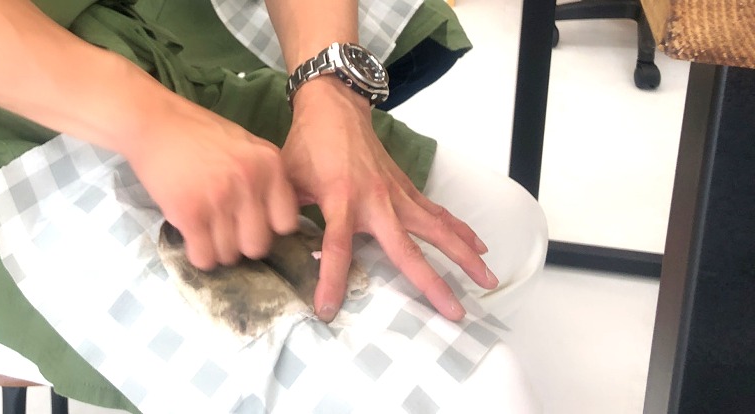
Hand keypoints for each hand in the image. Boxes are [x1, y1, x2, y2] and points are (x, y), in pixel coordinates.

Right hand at [126, 98, 298, 269]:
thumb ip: (264, 176)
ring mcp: (220, 199)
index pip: (286, 223)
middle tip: (227, 231)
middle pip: (258, 245)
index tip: (253, 221)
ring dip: (218, 250)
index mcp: (270, 164)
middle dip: (242, 244)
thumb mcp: (245, 144)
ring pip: (230, 255)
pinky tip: (193, 240)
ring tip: (207, 233)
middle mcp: (250, 183)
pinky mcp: (189, 214)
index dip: (269, 227)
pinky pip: (204, 257)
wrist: (153, 122)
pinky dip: (199, 255)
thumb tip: (275, 218)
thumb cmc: (198, 132)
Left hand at [281, 78, 497, 321]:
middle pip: (408, 249)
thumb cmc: (308, 145)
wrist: (334, 109)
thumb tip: (271, 244)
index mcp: (340, 200)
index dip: (332, 280)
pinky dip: (461, 231)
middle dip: (432, 283)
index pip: (336, 248)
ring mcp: (397, 195)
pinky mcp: (408, 189)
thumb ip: (283, 213)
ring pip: (437, 231)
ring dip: (464, 256)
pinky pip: (439, 214)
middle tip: (454, 311)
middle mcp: (376, 201)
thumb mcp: (286, 179)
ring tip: (487, 281)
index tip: (329, 309)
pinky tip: (481, 248)